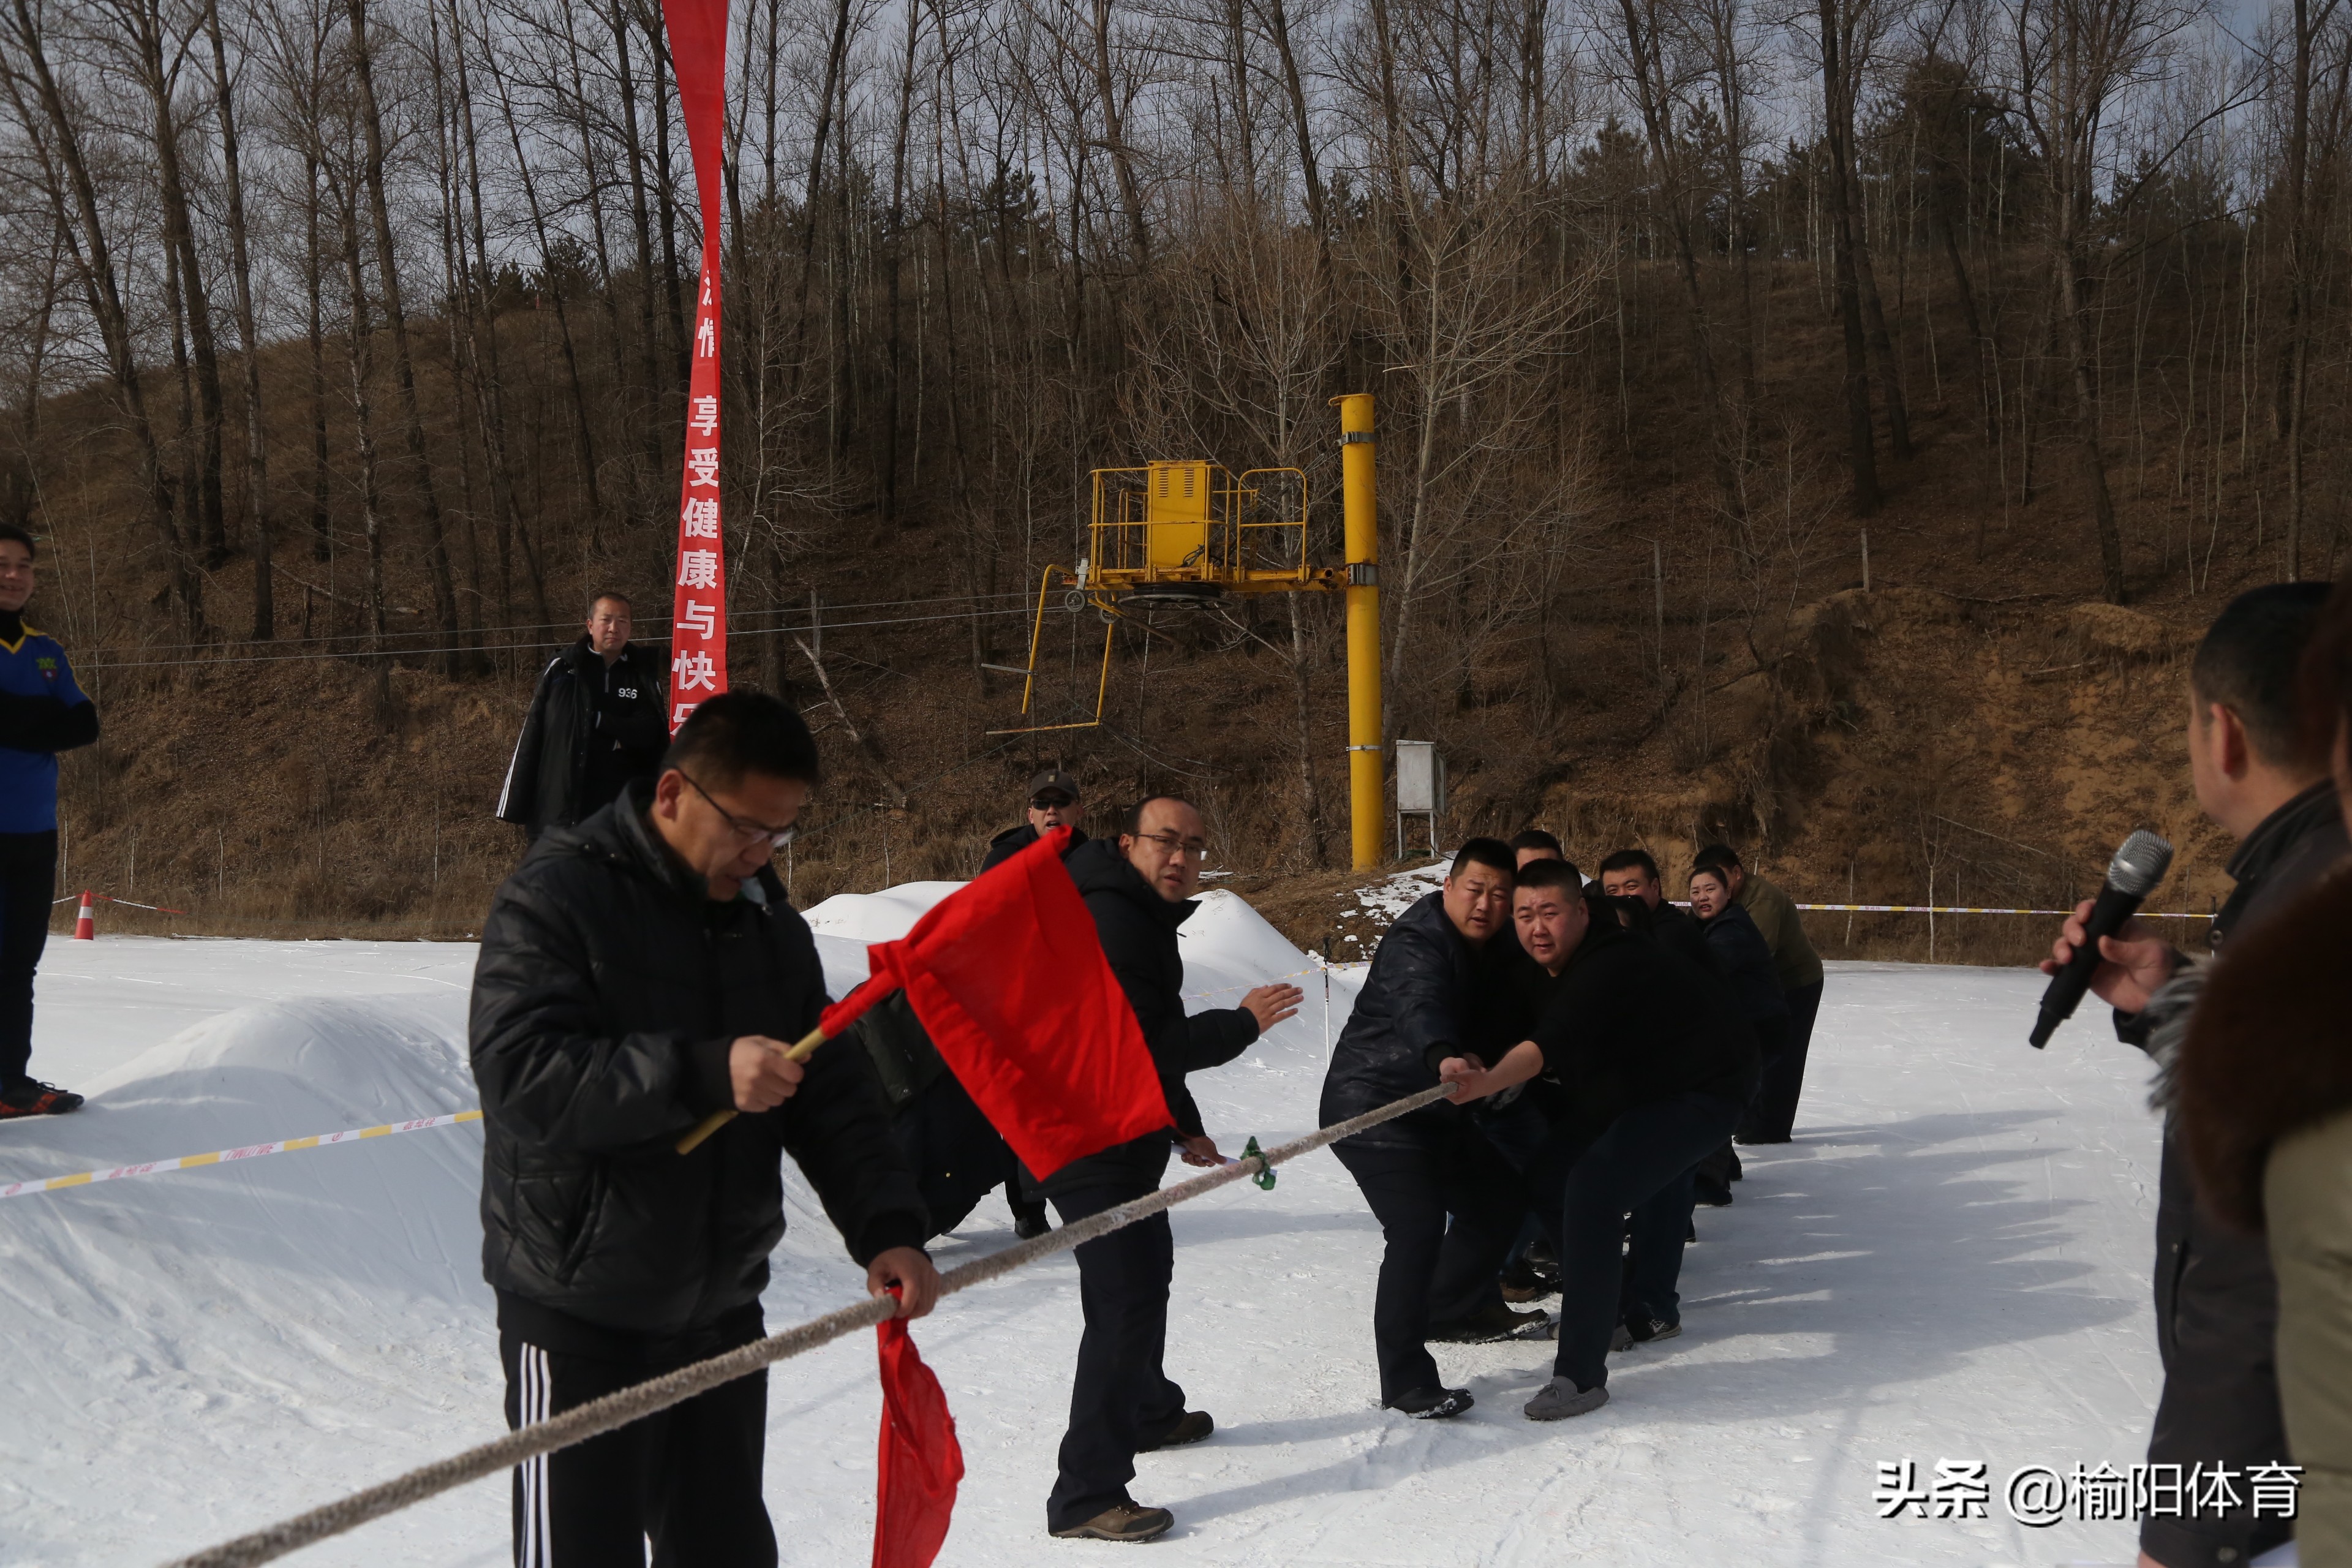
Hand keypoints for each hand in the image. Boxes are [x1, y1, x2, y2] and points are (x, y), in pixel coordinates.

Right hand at [728, 1036, 805, 1112]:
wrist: (710, 1068)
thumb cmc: (739, 1051)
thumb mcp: (760, 1043)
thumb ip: (784, 1048)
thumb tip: (807, 1057)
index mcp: (765, 1059)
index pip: (795, 1074)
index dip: (795, 1072)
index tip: (790, 1069)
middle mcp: (760, 1078)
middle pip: (790, 1090)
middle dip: (786, 1083)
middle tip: (776, 1076)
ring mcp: (752, 1093)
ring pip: (779, 1100)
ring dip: (775, 1093)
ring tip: (764, 1084)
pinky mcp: (746, 1105)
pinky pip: (766, 1107)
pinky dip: (763, 1100)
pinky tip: (754, 1091)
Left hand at [867, 1245, 939, 1318]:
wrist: (903, 1249)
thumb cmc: (888, 1262)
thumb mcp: (875, 1270)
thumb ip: (875, 1285)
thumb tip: (881, 1298)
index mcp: (910, 1268)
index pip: (913, 1290)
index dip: (906, 1307)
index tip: (895, 1314)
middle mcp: (926, 1273)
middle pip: (923, 1302)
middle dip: (909, 1313)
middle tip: (897, 1314)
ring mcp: (934, 1277)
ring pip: (928, 1305)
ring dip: (915, 1312)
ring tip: (903, 1309)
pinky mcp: (937, 1282)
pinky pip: (932, 1302)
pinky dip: (922, 1308)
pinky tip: (911, 1304)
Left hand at [1177, 1132, 1220, 1166]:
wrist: (1186, 1135)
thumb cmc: (1200, 1143)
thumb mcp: (1209, 1152)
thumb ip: (1216, 1158)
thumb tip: (1225, 1161)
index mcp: (1209, 1152)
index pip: (1210, 1163)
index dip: (1208, 1163)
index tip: (1206, 1161)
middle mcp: (1202, 1153)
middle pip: (1200, 1164)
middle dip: (1197, 1161)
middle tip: (1196, 1155)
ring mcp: (1194, 1152)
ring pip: (1193, 1162)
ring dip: (1190, 1159)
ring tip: (1189, 1153)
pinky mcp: (1186, 1152)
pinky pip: (1186, 1160)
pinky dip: (1185, 1158)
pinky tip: (1184, 1154)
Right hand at [1241, 984, 1303, 1032]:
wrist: (1241, 1024)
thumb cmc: (1244, 1011)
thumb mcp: (1248, 998)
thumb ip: (1256, 991)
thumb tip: (1266, 987)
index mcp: (1259, 996)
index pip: (1274, 989)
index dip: (1283, 986)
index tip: (1290, 986)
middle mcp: (1265, 1002)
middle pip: (1281, 995)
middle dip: (1291, 992)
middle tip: (1300, 990)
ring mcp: (1268, 1011)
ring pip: (1283, 1004)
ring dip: (1293, 1000)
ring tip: (1301, 998)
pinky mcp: (1270, 1020)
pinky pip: (1281, 1016)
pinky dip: (1289, 1013)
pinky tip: (1295, 1010)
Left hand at [1437, 1054, 1493, 1101]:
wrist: (1488, 1084)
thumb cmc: (1476, 1079)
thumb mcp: (1463, 1076)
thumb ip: (1451, 1077)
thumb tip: (1440, 1078)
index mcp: (1457, 1097)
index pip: (1444, 1092)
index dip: (1445, 1083)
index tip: (1450, 1077)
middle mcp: (1457, 1101)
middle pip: (1447, 1092)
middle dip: (1449, 1084)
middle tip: (1457, 1077)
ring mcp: (1460, 1100)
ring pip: (1451, 1091)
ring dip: (1453, 1084)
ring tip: (1461, 1079)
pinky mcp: (1463, 1098)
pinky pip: (1455, 1091)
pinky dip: (1456, 1086)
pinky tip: (1463, 1082)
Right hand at [2039, 900, 2175, 1013]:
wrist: (2160, 1000)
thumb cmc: (2161, 970)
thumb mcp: (2151, 956)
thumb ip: (2127, 950)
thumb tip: (2101, 942)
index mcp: (2118, 927)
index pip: (2097, 911)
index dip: (2085, 910)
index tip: (2084, 917)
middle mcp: (2100, 938)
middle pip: (2075, 926)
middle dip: (2071, 930)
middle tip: (2079, 942)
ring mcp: (2091, 957)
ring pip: (2066, 945)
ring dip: (2060, 948)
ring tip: (2067, 959)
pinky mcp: (2085, 975)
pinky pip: (2064, 969)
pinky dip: (2053, 967)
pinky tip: (2048, 967)